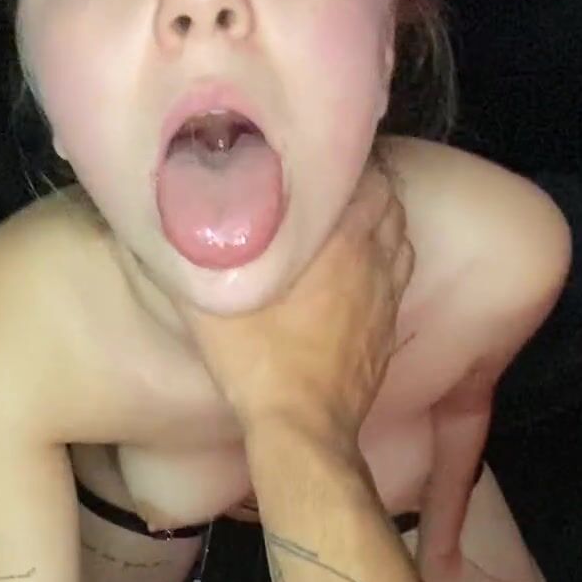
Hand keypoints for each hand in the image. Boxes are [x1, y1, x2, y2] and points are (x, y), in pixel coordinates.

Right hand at [183, 158, 412, 452]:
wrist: (303, 426)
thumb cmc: (257, 360)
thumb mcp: (213, 302)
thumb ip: (201, 251)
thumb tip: (181, 211)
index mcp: (340, 241)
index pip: (367, 175)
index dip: (346, 159)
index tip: (317, 155)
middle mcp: (373, 260)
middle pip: (389, 201)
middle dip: (365, 186)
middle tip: (330, 183)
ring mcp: (386, 296)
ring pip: (400, 237)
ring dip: (381, 222)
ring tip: (348, 219)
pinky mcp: (387, 328)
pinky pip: (398, 276)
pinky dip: (387, 260)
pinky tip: (361, 269)